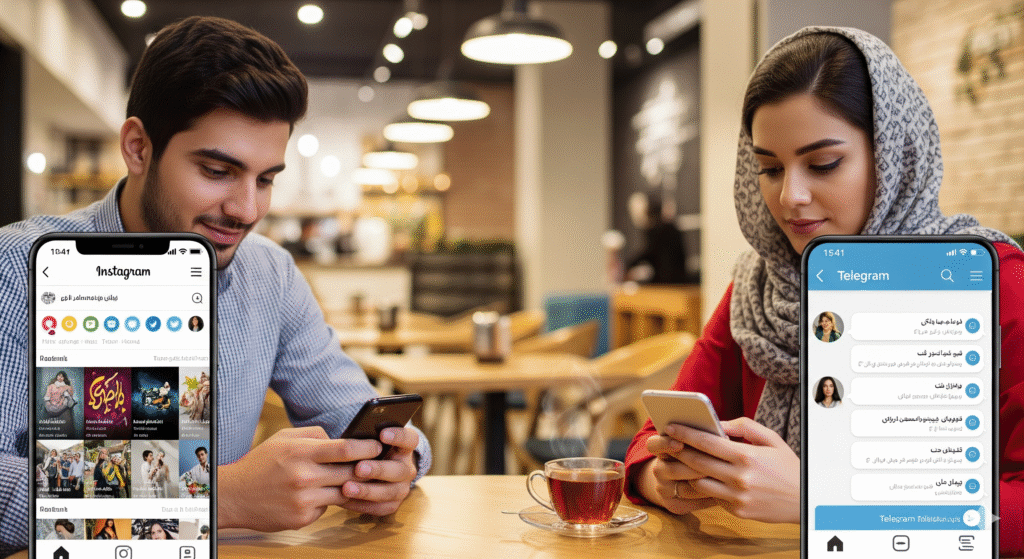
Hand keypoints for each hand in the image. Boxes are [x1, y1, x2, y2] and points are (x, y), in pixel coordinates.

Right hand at [218, 426, 383, 530]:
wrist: (235, 495)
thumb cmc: (261, 463)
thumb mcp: (284, 438)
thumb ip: (315, 435)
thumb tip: (342, 438)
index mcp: (301, 453)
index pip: (345, 449)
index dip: (367, 448)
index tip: (378, 446)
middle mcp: (304, 477)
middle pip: (349, 473)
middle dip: (366, 468)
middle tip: (379, 463)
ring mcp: (304, 500)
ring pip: (343, 493)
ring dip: (352, 486)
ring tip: (358, 479)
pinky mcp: (303, 518)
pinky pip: (327, 507)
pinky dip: (329, 501)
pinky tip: (323, 494)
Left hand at [341, 426, 419, 515]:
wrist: (368, 471)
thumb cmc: (365, 451)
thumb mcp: (367, 440)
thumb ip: (362, 440)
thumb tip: (345, 439)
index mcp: (404, 447)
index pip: (410, 439)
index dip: (399, 436)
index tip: (382, 434)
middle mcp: (406, 468)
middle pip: (400, 470)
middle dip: (378, 469)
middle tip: (359, 468)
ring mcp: (402, 487)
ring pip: (391, 492)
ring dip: (368, 490)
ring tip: (347, 488)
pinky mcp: (392, 504)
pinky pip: (380, 508)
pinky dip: (362, 504)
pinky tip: (345, 500)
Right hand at [637, 434, 715, 514]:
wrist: (683, 482)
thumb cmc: (696, 455)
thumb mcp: (695, 443)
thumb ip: (703, 438)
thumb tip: (723, 437)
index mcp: (659, 450)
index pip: (653, 445)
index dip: (665, 443)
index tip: (680, 443)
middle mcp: (659, 470)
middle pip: (671, 469)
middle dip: (694, 466)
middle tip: (714, 461)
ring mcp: (665, 489)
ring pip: (684, 487)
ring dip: (703, 482)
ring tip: (721, 476)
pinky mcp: (674, 505)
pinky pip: (691, 501)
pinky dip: (706, 495)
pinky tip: (720, 489)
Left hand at [668, 418, 799, 522]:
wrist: (806, 500)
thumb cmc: (787, 466)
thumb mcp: (772, 439)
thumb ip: (745, 427)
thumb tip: (720, 424)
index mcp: (746, 456)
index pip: (706, 442)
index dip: (685, 433)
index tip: (670, 427)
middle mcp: (738, 477)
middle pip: (696, 462)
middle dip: (677, 450)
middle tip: (666, 443)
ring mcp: (736, 496)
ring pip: (698, 483)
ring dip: (687, 472)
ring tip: (680, 462)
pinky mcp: (737, 510)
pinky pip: (711, 497)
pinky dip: (703, 487)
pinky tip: (699, 479)